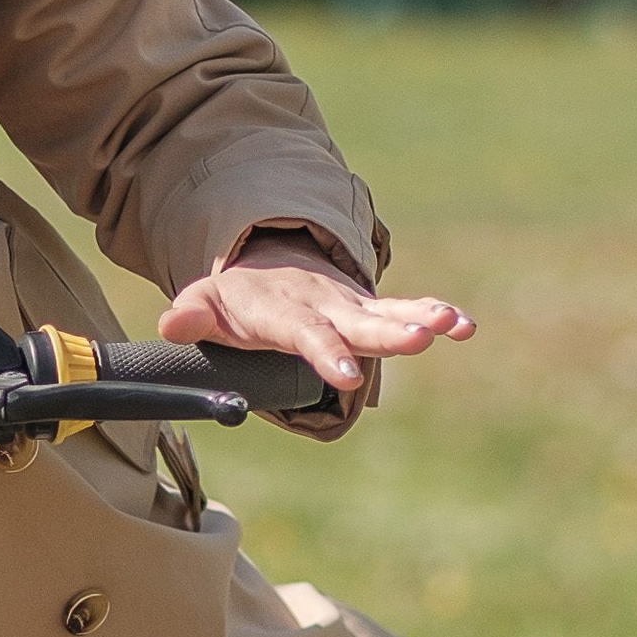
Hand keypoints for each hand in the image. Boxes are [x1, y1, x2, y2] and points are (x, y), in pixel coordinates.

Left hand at [157, 234, 471, 399]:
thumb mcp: (206, 302)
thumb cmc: (235, 295)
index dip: (325, 353)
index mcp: (282, 309)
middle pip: (357, 322)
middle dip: (389, 332)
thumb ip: (192, 317)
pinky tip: (466, 325)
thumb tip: (170, 326)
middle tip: (423, 338)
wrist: (265, 258)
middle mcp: (322, 304)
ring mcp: (349, 304)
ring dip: (423, 317)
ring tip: (458, 325)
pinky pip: (404, 310)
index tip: (347, 377)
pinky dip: (436, 313)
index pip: (304, 334)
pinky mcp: (368, 307)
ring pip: (388, 313)